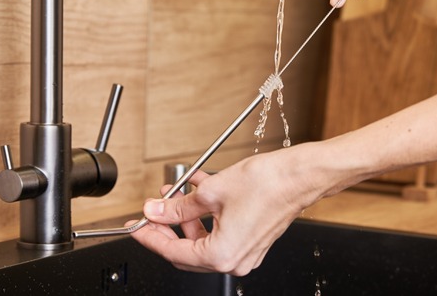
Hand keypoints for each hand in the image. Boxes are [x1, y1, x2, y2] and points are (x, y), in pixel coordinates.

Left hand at [130, 144, 327, 275]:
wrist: (300, 176)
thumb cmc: (268, 184)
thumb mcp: (211, 192)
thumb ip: (177, 206)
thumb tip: (155, 210)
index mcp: (221, 255)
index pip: (173, 252)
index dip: (150, 236)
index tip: (135, 225)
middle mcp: (234, 261)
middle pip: (186, 251)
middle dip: (166, 227)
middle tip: (152, 210)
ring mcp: (245, 252)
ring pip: (203, 240)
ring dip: (186, 217)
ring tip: (175, 193)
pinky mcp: (252, 240)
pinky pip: (219, 233)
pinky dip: (206, 215)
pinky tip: (197, 191)